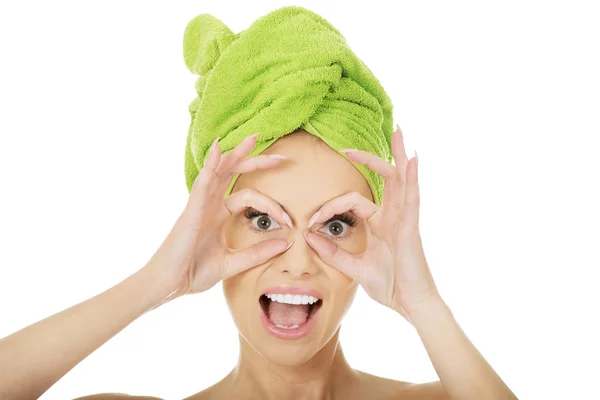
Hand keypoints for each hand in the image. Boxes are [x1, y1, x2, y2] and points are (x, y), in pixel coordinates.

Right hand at [142, 133, 294, 305]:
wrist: (169, 284)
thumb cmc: (193, 272)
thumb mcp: (233, 263)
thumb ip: (258, 253)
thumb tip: (286, 243)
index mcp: (218, 214)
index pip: (250, 197)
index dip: (272, 205)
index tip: (289, 220)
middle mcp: (210, 204)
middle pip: (234, 173)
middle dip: (256, 161)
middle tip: (282, 157)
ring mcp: (200, 204)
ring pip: (220, 170)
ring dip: (237, 153)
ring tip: (254, 138)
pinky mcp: (192, 209)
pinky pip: (202, 182)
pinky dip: (211, 164)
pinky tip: (219, 149)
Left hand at [302, 124, 438, 321]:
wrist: (410, 303)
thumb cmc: (389, 286)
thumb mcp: (354, 267)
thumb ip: (332, 253)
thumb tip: (308, 237)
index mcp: (381, 223)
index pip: (351, 201)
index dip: (329, 207)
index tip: (310, 221)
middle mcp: (394, 215)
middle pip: (386, 177)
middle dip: (375, 157)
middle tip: (355, 144)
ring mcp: (404, 218)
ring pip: (401, 178)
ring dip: (398, 154)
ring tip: (398, 131)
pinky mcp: (411, 226)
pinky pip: (412, 196)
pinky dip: (413, 176)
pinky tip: (412, 158)